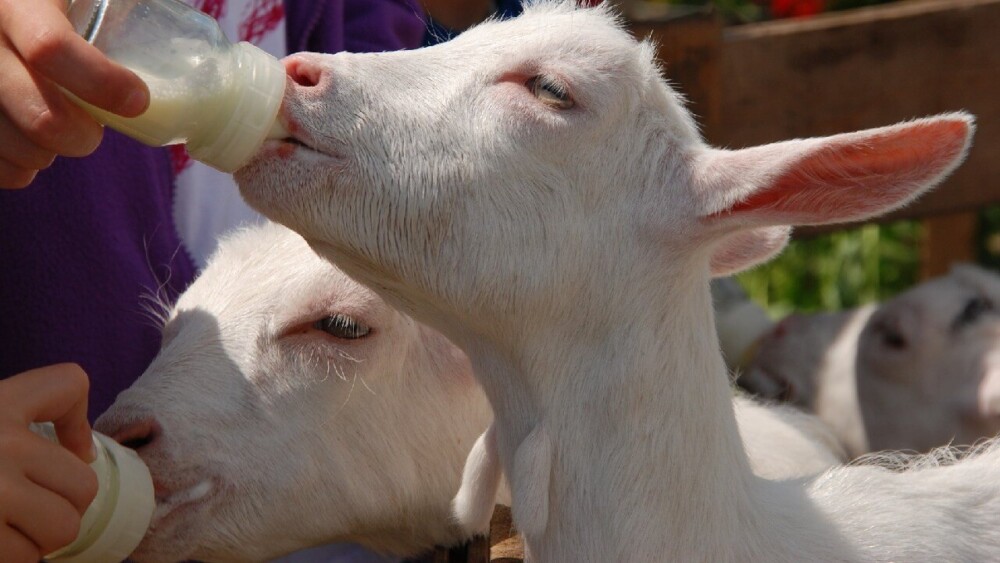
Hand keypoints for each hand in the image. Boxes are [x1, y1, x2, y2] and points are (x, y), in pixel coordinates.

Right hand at [0, 0, 148, 187]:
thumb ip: (115, 7)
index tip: (137, 100)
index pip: (52, 48)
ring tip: (55, 138)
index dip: (102, 84)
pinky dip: (13, 169)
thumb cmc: (42, 6)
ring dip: (43, 155)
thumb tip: (179, 40)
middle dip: (79, 136)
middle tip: (92, 134)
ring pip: (9, 143)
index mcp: (16, 0)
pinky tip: (26, 156)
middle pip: (39, 113)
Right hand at [0, 364, 98, 561]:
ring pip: (60, 530)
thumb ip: (32, 413)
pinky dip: (12, 557)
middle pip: (82, 486)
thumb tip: (84, 452)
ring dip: (40, 535)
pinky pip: (23, 559)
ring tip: (7, 525)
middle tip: (33, 504)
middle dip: (63, 501)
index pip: (68, 383)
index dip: (77, 420)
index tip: (69, 451)